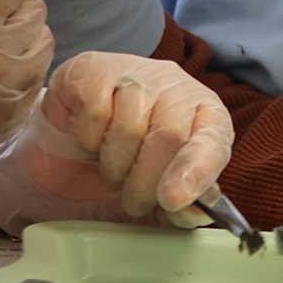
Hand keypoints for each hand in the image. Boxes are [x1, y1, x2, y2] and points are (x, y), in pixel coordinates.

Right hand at [0, 52, 232, 232]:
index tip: (174, 199)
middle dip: (146, 183)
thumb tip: (195, 212)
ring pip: (130, 126)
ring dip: (115, 165)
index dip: (197, 169)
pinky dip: (88, 139)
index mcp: (204, 117)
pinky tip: (91, 140)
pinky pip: (94, 111)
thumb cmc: (124, 169)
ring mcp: (135, 74)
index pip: (213, 138)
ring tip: (112, 168)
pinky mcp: (94, 70)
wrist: (69, 145)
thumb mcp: (155, 196)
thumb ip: (179, 208)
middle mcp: (175, 88)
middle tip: (134, 202)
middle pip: (170, 135)